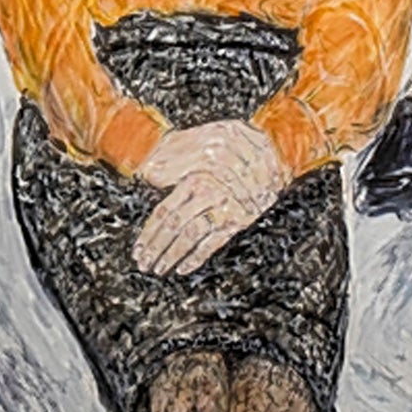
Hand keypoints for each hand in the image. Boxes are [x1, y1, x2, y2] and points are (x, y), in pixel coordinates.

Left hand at [131, 121, 289, 277]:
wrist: (273, 150)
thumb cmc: (233, 145)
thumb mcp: (202, 143)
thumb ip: (175, 158)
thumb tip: (148, 173)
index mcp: (194, 175)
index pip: (165, 210)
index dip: (149, 232)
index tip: (137, 249)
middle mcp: (207, 192)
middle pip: (174, 225)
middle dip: (155, 247)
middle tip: (143, 263)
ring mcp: (224, 207)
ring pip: (191, 235)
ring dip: (172, 255)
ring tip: (158, 268)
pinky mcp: (240, 219)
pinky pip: (214, 241)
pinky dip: (197, 256)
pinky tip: (183, 268)